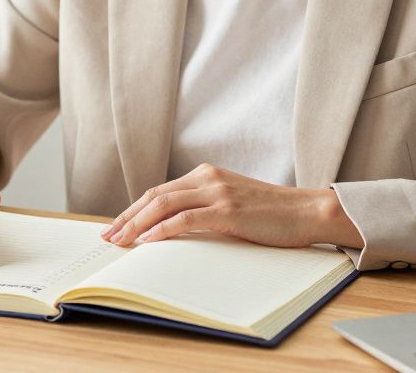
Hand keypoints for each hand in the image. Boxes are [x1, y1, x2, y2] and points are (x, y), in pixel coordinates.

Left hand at [100, 163, 363, 248]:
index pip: (159, 192)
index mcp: (206, 174)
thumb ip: (206, 208)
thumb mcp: (233, 204)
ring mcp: (217, 192)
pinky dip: (162, 229)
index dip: (133, 209)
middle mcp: (208, 177)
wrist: (308, 211)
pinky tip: (148, 241)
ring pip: (164, 205)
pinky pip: (186, 219)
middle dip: (127, 217)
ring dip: (137, 224)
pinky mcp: (228, 210)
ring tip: (120, 241)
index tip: (116, 226)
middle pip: (154, 196)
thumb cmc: (273, 214)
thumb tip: (174, 230)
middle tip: (107, 236)